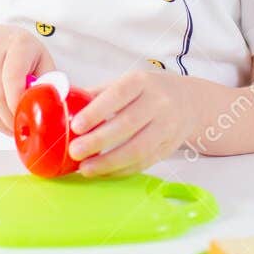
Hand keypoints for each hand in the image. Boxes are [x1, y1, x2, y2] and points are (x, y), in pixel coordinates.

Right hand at [0, 24, 54, 134]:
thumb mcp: (38, 56)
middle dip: (11, 118)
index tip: (27, 117)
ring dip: (1, 122)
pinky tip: (1, 119)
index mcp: (18, 43)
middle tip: (22, 129)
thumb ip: (48, 79)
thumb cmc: (16, 50)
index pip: (13, 78)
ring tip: (13, 127)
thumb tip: (56, 102)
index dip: (18, 103)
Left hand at [67, 69, 196, 177]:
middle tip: (75, 151)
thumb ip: (98, 94)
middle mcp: (158, 103)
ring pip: (138, 148)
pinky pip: (143, 162)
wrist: (189, 102)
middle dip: (98, 141)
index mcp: (142, 82)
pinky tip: (102, 172)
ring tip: (85, 168)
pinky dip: (120, 170)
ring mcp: (166, 127)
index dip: (97, 111)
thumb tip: (64, 106)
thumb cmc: (148, 91)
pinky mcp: (168, 147)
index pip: (118, 95)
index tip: (77, 126)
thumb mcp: (127, 83)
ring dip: (109, 162)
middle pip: (127, 125)